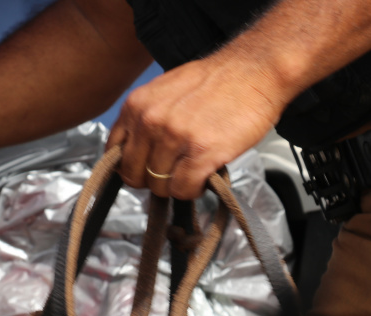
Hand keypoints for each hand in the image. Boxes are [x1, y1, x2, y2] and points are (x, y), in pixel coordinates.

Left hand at [106, 49, 287, 199]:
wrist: (256, 69)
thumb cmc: (215, 81)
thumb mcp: (165, 91)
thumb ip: (145, 119)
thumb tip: (136, 152)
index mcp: (137, 106)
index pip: (114, 154)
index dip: (130, 168)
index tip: (145, 170)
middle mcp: (150, 121)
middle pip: (134, 175)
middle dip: (152, 180)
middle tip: (172, 173)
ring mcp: (175, 137)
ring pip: (160, 185)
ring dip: (176, 185)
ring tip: (193, 171)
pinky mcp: (201, 152)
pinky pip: (183, 189)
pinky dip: (193, 190)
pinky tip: (203, 178)